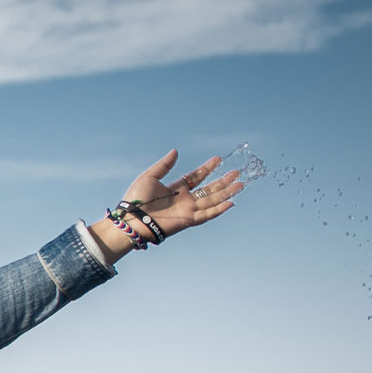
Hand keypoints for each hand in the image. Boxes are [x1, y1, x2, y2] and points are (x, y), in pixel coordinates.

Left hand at [121, 149, 241, 236]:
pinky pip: (206, 215)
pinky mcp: (187, 220)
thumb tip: (175, 151)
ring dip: (226, 193)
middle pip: (208, 189)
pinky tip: (231, 203)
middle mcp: (184, 199)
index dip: (207, 168)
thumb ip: (164, 165)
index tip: (218, 159)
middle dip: (223, 181)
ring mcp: (186, 210)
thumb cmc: (135, 199)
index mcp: (175, 189)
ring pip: (211, 201)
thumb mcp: (149, 177)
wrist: (131, 220)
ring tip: (240, 185)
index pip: (196, 177)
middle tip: (236, 172)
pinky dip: (218, 210)